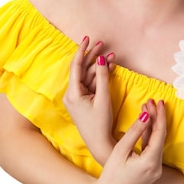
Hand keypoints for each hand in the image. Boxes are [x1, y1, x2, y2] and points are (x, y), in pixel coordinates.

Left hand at [63, 36, 115, 163]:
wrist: (100, 144)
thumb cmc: (100, 123)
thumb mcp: (103, 98)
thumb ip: (102, 77)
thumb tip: (100, 59)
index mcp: (72, 93)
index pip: (75, 66)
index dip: (81, 50)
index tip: (87, 38)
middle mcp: (72, 94)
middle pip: (82, 69)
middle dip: (92, 56)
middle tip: (102, 43)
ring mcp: (78, 97)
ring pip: (88, 75)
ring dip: (99, 65)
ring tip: (111, 55)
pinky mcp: (84, 100)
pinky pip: (91, 83)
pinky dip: (99, 75)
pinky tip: (109, 65)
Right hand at [92, 100, 166, 183]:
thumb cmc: (111, 173)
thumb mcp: (121, 149)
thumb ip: (135, 131)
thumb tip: (146, 115)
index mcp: (150, 162)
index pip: (160, 133)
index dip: (160, 116)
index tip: (159, 102)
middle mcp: (157, 167)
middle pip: (160, 137)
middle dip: (156, 118)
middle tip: (151, 101)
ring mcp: (156, 170)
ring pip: (157, 142)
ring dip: (153, 125)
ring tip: (148, 108)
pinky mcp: (151, 170)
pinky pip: (153, 149)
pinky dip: (149, 136)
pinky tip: (146, 124)